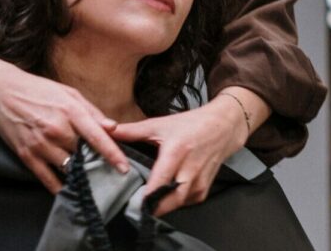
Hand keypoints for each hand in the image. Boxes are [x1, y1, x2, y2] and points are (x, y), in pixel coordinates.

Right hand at [0, 51, 128, 192]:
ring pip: (67, 168)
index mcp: (70, 111)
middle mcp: (56, 129)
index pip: (97, 137)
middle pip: (83, 154)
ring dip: (78, 174)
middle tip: (103, 166)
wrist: (3, 93)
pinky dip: (59, 186)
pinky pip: (47, 179)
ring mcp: (40, 144)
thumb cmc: (39, 91)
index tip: (124, 168)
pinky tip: (68, 187)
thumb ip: (92, 112)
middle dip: (94, 161)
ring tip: (87, 175)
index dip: (113, 154)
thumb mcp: (69, 93)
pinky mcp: (27, 156)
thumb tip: (113, 127)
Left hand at [111, 90, 265, 216]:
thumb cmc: (191, 124)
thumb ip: (132, 130)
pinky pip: (184, 204)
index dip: (144, 198)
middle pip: (168, 202)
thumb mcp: (161, 124)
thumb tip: (107, 129)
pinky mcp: (204, 190)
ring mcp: (199, 182)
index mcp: (176, 152)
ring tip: (148, 200)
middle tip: (135, 205)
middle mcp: (190, 170)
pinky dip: (173, 202)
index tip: (130, 201)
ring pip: (176, 206)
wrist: (223, 126)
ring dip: (162, 206)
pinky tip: (166, 194)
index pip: (158, 184)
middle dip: (151, 206)